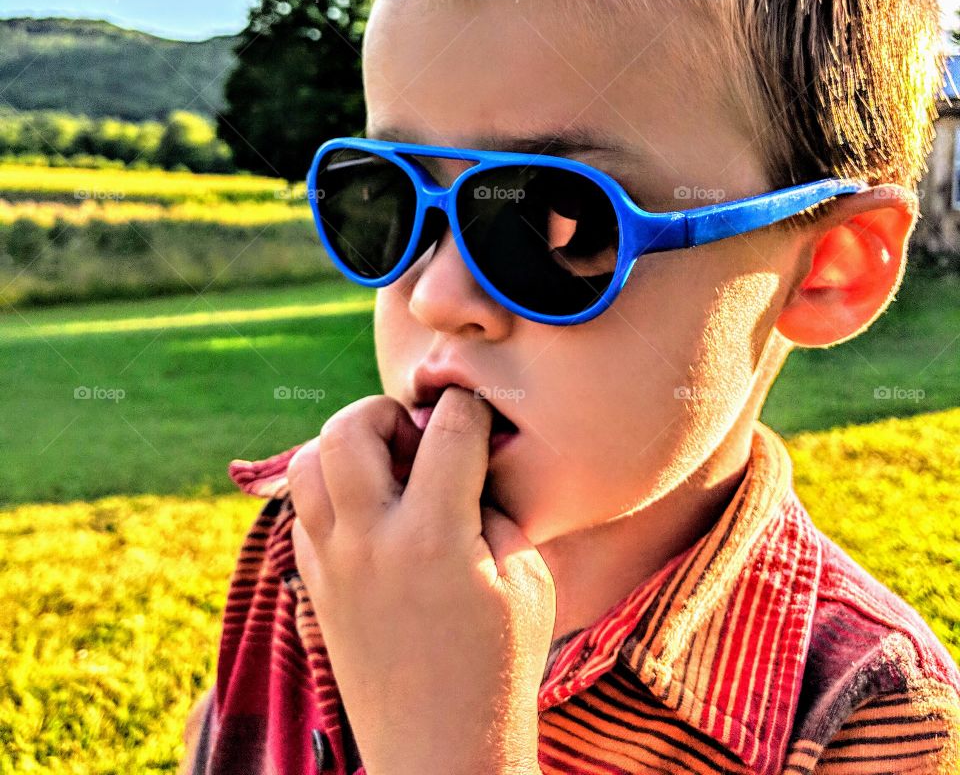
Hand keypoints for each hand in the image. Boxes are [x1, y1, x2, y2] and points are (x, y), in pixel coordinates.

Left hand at [288, 387, 554, 774]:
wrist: (442, 754)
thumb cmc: (500, 668)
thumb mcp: (527, 579)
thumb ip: (495, 507)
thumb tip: (469, 458)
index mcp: (435, 536)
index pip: (447, 427)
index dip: (472, 408)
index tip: (481, 419)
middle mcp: (371, 542)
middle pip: (348, 428)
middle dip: (387, 412)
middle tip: (417, 440)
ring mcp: (333, 566)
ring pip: (306, 464)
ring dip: (346, 449)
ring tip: (386, 471)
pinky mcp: (316, 589)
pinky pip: (302, 512)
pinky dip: (331, 494)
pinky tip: (372, 515)